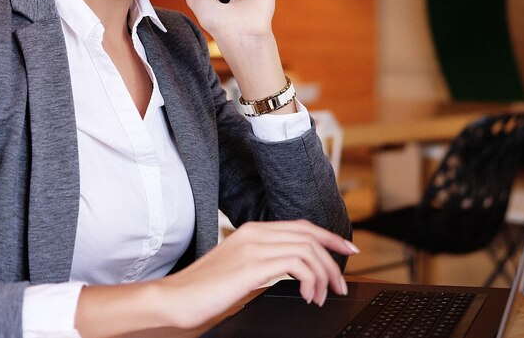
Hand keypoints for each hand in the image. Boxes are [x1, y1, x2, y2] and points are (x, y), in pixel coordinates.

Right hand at [155, 220, 358, 328]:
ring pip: (306, 248)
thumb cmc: (206, 289)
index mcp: (253, 230)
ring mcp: (253, 246)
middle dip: (333, 257)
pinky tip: (306, 295)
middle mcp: (255, 232)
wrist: (176, 298)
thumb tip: (296, 272)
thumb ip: (266, 263)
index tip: (347, 248)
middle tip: (341, 282)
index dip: (328, 236)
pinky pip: (296, 263)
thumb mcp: (241, 270)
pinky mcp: (252, 265)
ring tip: (322, 295)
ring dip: (323, 273)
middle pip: (308, 234)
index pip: (301, 226)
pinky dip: (310, 279)